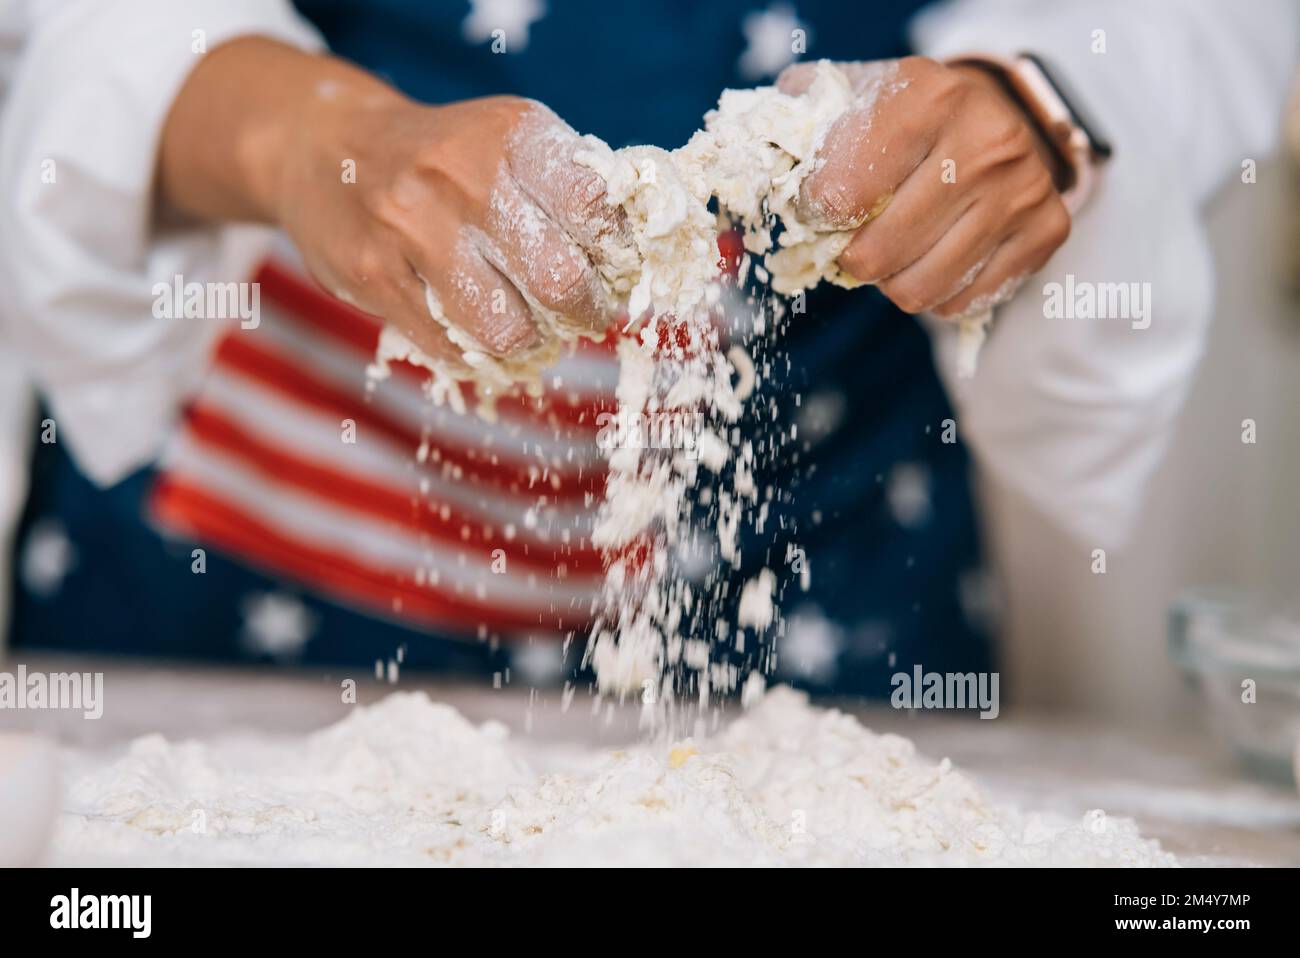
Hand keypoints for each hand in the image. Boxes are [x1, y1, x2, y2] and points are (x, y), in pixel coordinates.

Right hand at [161, 39, 622, 368]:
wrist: (324, 144)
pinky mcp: (371, 274)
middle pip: (558, 279)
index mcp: (509, 133)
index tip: (611, 274)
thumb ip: (565, 188)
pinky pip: (448, 345)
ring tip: (532, 337)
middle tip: (582, 317)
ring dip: (529, 344)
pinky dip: (477, 357)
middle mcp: (460, 173)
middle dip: (583, 312)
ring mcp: (410, 226)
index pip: (594, 213)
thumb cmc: (443, 157)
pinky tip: (482, 344)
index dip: (614, 258)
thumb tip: (628, 265)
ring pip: (503, 327)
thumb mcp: (504, 142)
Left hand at [778, 56, 1070, 319]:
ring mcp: (1021, 190)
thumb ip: (799, 125)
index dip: (814, 218)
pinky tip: (938, 254)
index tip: (816, 212)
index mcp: (926, 98)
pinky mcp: (1046, 230)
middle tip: (856, 242)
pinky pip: (962, 302)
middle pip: (878, 255)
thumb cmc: (905, 115)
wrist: (998, 110)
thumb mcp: (851, 97)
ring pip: (919, 289)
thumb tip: (762, 173)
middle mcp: (985, 142)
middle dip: (853, 259)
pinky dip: (938, 291)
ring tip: (897, 249)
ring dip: (893, 281)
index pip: (841, 196)